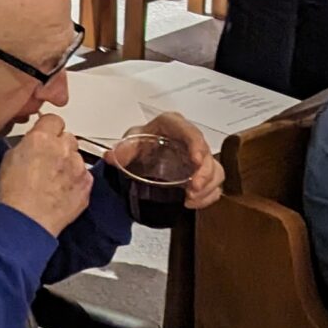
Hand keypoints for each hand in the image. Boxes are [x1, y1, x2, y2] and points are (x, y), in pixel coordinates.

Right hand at [0, 112, 94, 235]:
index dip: (49, 128)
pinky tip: (62, 191)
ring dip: (69, 164)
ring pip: (77, 157)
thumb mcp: (9, 157)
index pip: (54, 120)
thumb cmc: (14, 193)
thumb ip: (28, 143)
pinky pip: (84, 176)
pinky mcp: (86, 185)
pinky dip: (76, 181)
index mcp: (41, 138)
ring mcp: (78, 167)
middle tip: (49, 160)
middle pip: (69, 137)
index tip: (47, 135)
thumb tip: (34, 142)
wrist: (27, 221)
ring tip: (54, 180)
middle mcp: (63, 149)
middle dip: (60, 146)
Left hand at [109, 112, 223, 209]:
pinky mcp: (202, 173)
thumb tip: (112, 156)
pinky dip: (207, 196)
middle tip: (193, 188)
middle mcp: (189, 140)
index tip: (196, 160)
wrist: (143, 153)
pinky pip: (214, 185)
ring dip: (207, 187)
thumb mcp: (130, 141)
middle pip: (207, 154)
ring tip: (191, 198)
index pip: (190, 132)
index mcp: (173, 126)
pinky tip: (194, 201)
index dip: (197, 145)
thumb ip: (123, 149)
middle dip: (204, 173)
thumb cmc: (142, 141)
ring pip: (215, 170)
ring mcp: (198, 158)